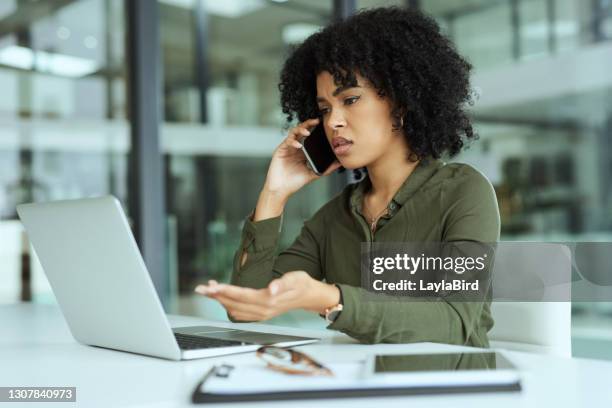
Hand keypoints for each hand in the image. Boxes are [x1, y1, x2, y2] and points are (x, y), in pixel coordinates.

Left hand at [194, 271, 340, 321]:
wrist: (309, 296)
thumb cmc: (301, 284)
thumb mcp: (295, 279)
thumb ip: (281, 284)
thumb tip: (271, 289)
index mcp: (269, 300)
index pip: (242, 296)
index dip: (226, 291)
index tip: (212, 286)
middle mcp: (263, 310)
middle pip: (234, 304)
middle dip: (216, 296)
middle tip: (201, 288)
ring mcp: (261, 314)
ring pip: (234, 309)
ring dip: (219, 300)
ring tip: (206, 290)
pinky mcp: (260, 313)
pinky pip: (239, 312)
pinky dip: (227, 305)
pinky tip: (220, 297)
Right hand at [263, 118, 340, 198]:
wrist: (281, 190)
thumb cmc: (294, 182)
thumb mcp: (314, 174)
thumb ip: (327, 169)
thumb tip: (340, 163)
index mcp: (303, 151)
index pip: (309, 136)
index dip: (315, 129)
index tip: (323, 125)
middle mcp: (295, 147)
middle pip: (301, 130)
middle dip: (308, 124)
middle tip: (316, 121)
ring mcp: (288, 148)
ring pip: (293, 132)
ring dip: (300, 130)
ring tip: (307, 132)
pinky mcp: (280, 150)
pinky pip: (287, 142)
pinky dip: (293, 142)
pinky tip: (298, 145)